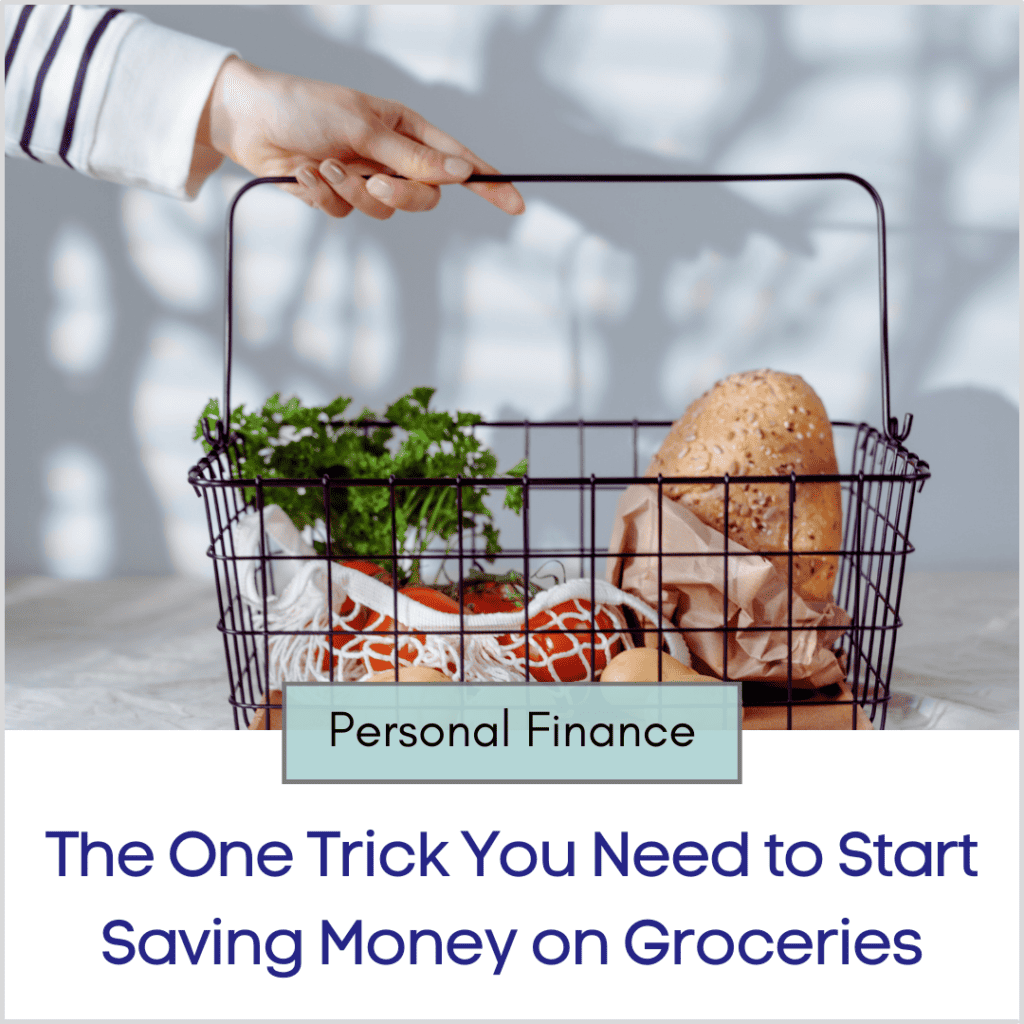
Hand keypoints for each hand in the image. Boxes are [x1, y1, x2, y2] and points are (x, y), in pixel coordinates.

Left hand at [195, 56, 523, 219]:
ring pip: (383, 211)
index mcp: (406, 129)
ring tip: (322, 167)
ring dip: (351, 194)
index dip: (488, 183)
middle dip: (399, 196)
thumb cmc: (305, 106)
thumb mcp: (364, 127)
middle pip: (424, 197)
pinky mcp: (336, 197)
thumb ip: (411, 156)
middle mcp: (391, 157)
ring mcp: (365, 178)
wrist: (248, 119)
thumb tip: (460, 172)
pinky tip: (301, 172)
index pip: (457, 160)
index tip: (516, 203)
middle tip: (373, 182)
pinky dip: (323, 197)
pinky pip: (346, 215)